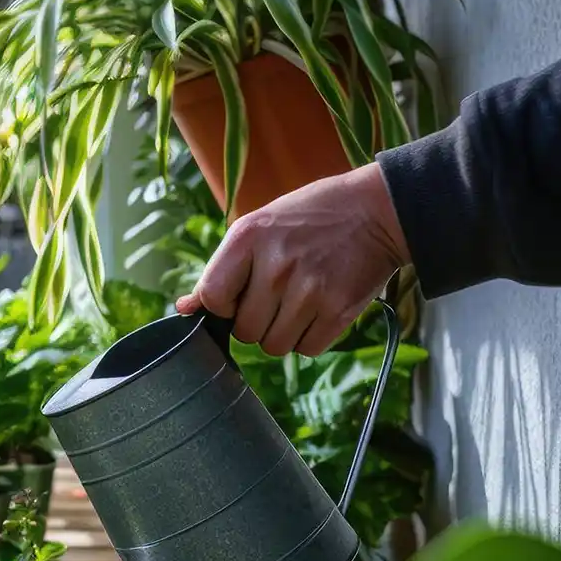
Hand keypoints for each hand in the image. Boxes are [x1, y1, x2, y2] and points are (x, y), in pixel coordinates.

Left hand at [176, 163, 409, 355]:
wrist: (376, 210)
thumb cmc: (309, 219)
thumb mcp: (258, 227)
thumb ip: (220, 269)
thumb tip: (184, 309)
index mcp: (248, 238)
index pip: (212, 298)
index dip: (222, 306)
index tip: (239, 296)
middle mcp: (276, 265)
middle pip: (245, 331)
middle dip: (256, 322)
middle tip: (276, 298)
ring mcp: (308, 290)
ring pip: (274, 346)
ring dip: (282, 334)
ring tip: (298, 304)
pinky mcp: (338, 310)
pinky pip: (307, 349)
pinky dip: (310, 339)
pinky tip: (318, 311)